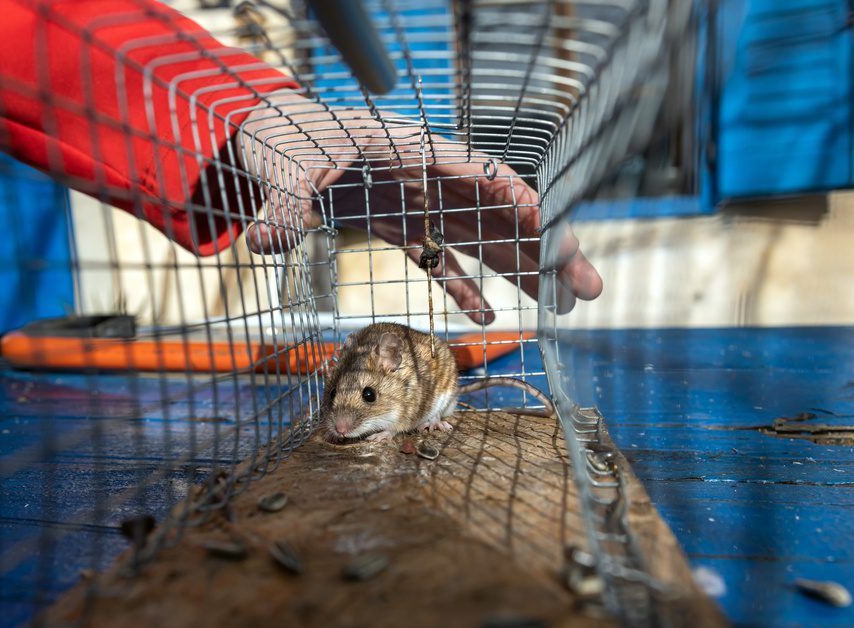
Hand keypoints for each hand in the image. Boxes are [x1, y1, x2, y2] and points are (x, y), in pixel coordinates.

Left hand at [238, 90, 601, 322]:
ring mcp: (421, 206)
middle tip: (589, 286)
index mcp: (411, 150)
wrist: (273, 139)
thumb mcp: (285, 164)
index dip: (516, 201)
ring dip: (524, 273)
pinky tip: (486, 320)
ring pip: (483, 242)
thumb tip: (263, 240)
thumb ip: (285, 203)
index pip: (477, 174)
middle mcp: (429, 180)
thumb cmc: (287, 137)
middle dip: (547, 250)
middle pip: (500, 215)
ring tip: (567, 304)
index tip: (551, 226)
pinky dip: (462, 289)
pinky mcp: (403, 229)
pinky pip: (441, 262)